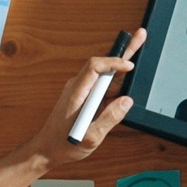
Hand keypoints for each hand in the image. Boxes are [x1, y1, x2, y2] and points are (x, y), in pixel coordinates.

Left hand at [18, 28, 147, 168]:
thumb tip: (126, 101)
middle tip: (140, 36)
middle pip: (102, 64)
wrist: (46, 150)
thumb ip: (109, 118)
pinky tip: (126, 85)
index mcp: (77, 92)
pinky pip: (102, 86)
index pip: (95, 66)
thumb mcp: (90, 136)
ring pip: (105, 75)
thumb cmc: (63, 144)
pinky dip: (116, 83)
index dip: (114, 62)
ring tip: (138, 54)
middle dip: (123, 51)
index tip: (129, 66)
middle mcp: (78, 87)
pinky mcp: (84, 97)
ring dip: (122, 68)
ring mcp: (81, 91)